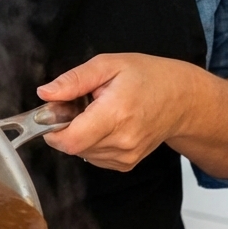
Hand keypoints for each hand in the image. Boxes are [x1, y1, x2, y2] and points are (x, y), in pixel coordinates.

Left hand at [37, 54, 227, 178]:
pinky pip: (95, 157)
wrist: (182, 99)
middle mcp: (122, 140)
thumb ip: (74, 80)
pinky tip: (106, 125)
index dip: (52, 129)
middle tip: (79, 104)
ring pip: (83, 153)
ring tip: (97, 112)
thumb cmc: (147, 77)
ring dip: (80, 135)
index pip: (70, 139)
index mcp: (116, 113)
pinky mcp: (127, 163)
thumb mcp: (108, 65)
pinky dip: (92, 143)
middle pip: (73, 146)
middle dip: (66, 127)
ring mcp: (126, 155)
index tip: (52, 113)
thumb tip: (45, 94)